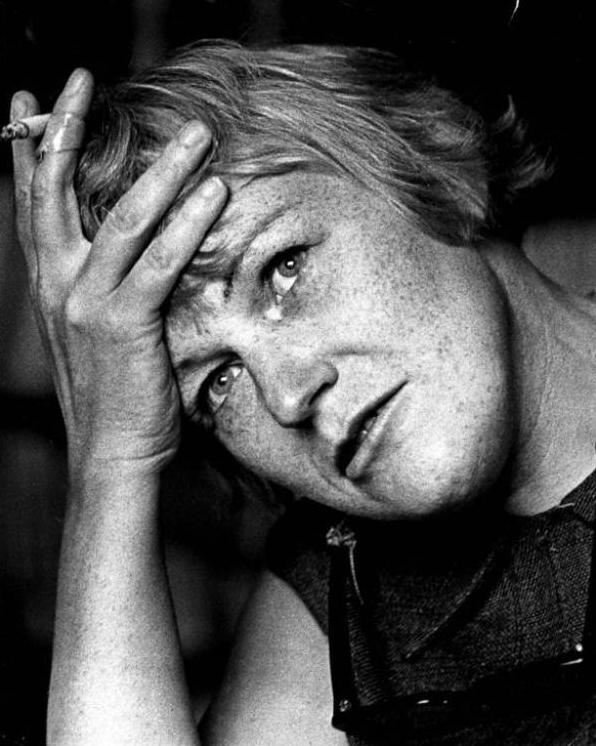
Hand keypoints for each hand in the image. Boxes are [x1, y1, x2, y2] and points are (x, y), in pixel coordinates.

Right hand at [11, 70, 227, 477]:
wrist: (109, 453)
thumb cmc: (113, 393)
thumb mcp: (95, 331)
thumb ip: (105, 285)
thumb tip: (137, 252)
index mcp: (50, 284)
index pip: (33, 203)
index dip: (30, 150)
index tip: (29, 101)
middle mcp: (58, 284)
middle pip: (57, 191)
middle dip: (67, 130)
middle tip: (80, 79)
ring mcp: (86, 301)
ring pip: (123, 219)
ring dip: (162, 169)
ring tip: (196, 133)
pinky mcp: (123, 323)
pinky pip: (161, 263)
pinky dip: (189, 225)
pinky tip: (214, 192)